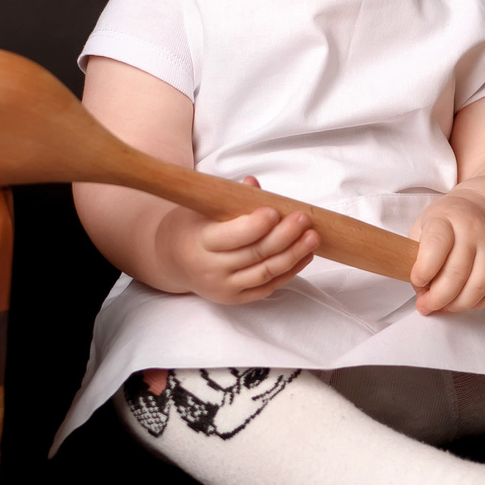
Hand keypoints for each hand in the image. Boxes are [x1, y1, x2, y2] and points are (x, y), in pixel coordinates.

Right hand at [169, 176, 317, 303]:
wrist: (171, 259)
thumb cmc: (190, 227)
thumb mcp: (201, 207)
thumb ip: (229, 198)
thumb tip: (254, 185)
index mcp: (199, 242)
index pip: (233, 236)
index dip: (256, 226)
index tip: (275, 211)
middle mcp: (211, 269)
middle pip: (255, 254)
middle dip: (284, 237)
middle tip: (303, 219)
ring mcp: (224, 287)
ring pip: (266, 272)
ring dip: (294, 255)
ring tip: (313, 237)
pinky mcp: (235, 298)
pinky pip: (267, 286)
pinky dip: (289, 271)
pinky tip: (304, 255)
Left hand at [409, 191, 484, 315]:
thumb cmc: (449, 220)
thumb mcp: (424, 225)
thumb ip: (417, 255)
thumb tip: (421, 289)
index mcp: (447, 220)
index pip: (436, 246)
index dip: (424, 270)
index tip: (417, 280)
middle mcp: (473, 231)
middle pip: (457, 274)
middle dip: (437, 298)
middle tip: (426, 305)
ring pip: (478, 286)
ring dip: (457, 305)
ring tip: (444, 307)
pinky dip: (478, 303)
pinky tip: (464, 301)